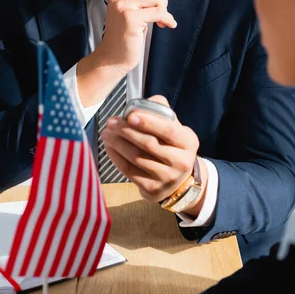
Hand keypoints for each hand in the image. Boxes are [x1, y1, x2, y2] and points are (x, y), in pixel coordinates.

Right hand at [96, 0, 176, 74]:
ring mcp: (123, 6)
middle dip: (163, 0)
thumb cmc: (125, 34)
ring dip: (164, 10)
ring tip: (160, 21)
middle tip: (161, 14)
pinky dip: (166, 20)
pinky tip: (166, 26)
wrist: (113, 57)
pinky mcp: (130, 18)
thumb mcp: (134, 10)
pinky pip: (159, 12)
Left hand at [102, 96, 205, 212]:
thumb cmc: (171, 145)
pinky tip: (109, 147)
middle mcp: (180, 161)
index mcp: (188, 142)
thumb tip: (139, 104)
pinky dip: (116, 157)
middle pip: (149, 144)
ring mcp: (167, 178)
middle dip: (127, 131)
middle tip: (111, 122)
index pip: (168, 130)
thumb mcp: (175, 127)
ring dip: (118, 143)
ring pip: (136, 158)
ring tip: (106, 133)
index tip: (130, 115)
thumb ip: (160, 111)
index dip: (148, 122)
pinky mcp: (152, 189)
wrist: (179, 181)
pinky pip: (129, 171)